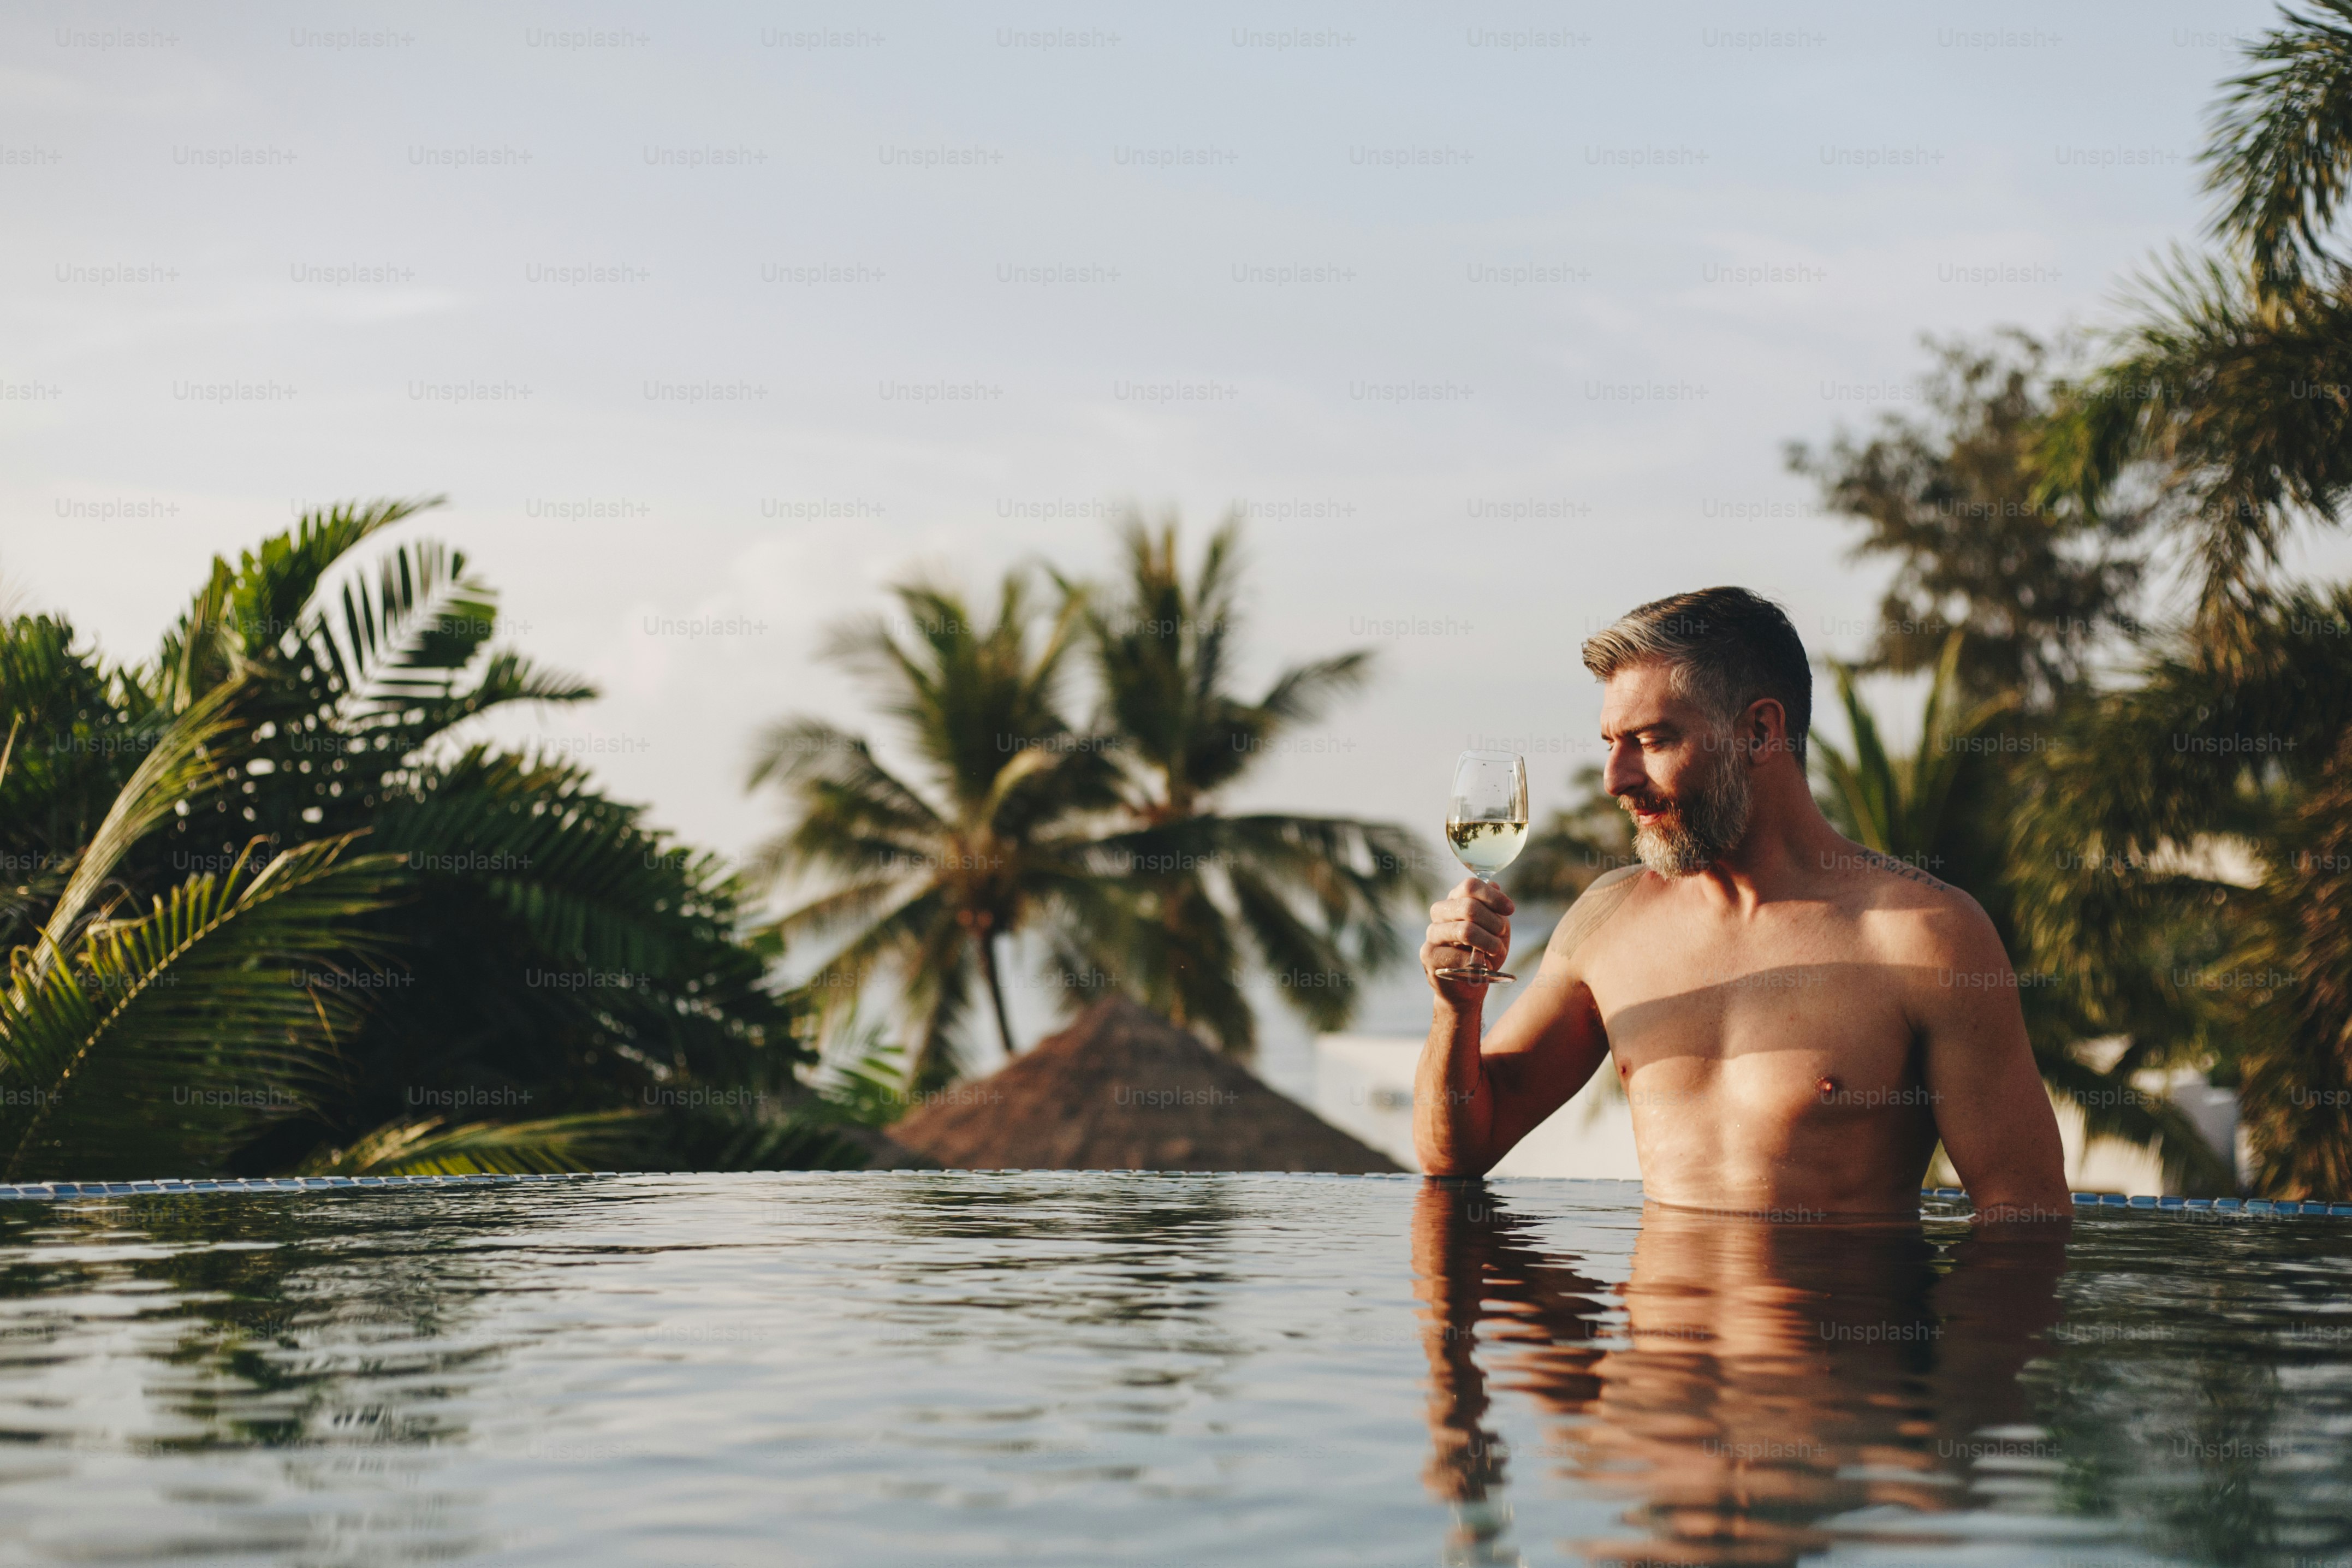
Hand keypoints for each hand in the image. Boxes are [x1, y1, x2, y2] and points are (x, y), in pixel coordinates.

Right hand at [1420, 877, 1512, 1006]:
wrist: (1469, 986)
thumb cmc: (1483, 953)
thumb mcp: (1495, 928)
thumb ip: (1494, 908)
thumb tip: (1494, 885)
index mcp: (1455, 900)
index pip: (1470, 886)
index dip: (1493, 896)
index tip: (1510, 910)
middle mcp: (1440, 913)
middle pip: (1468, 906)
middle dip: (1494, 923)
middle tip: (1502, 935)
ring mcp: (1432, 933)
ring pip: (1465, 931)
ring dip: (1489, 943)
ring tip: (1496, 952)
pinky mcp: (1428, 955)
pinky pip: (1459, 956)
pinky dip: (1477, 963)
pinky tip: (1482, 968)